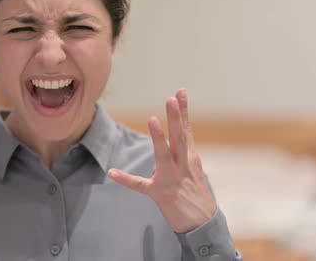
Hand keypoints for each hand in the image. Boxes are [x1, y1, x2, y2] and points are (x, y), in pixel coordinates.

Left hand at [108, 89, 215, 232]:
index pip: (185, 130)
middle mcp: (182, 165)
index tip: (180, 91)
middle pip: (179, 137)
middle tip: (172, 98)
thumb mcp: (192, 170)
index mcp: (189, 158)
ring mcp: (171, 179)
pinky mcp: (159, 194)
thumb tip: (169, 140)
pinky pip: (140, 186)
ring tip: (152, 120)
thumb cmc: (196, 194)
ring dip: (158, 138)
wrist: (203, 224)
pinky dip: (126, 179)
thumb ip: (180, 153)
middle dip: (176, 117)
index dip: (183, 111)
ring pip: (163, 156)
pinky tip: (113, 173)